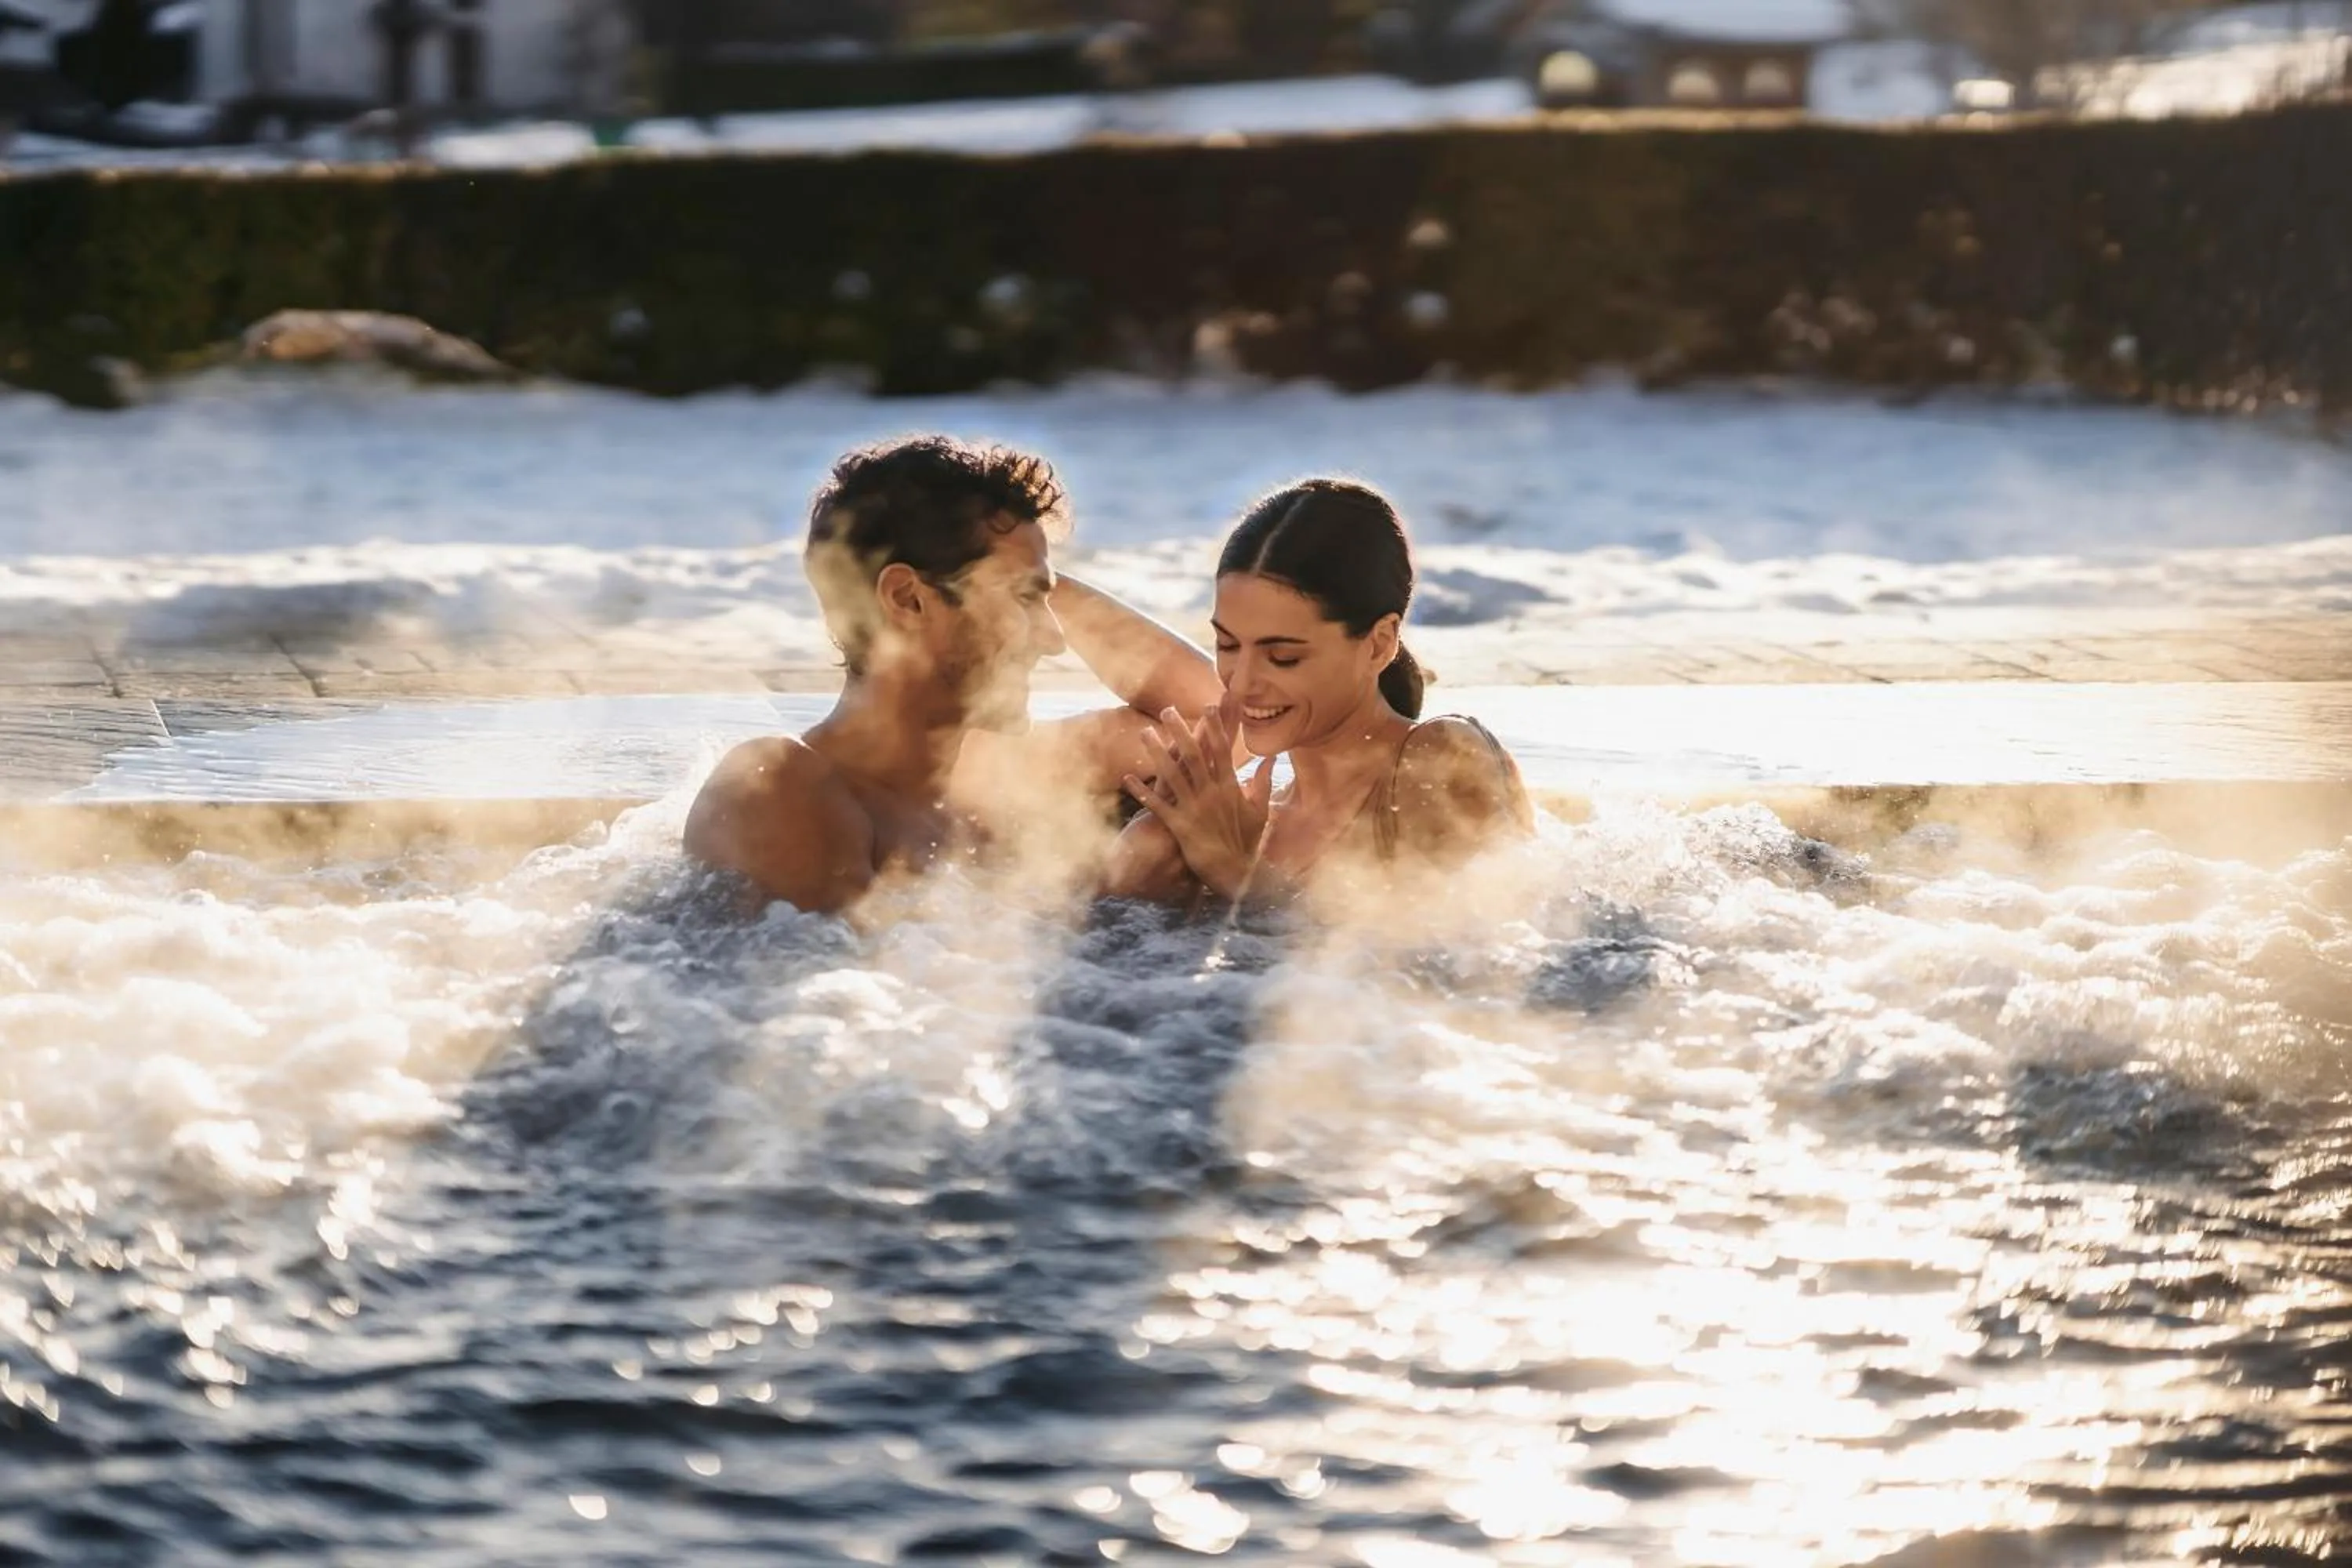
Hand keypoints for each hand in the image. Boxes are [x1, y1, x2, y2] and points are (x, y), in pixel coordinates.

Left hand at [1124, 707, 1274, 900]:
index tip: (1208, 706)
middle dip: (1180, 731)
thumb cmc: (1247, 842)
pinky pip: (1158, 806)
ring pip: (1172, 775)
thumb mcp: (1260, 810)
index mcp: (1229, 787)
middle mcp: (1210, 793)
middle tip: (1167, 710)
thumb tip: (1270, 758)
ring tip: (1143, 733)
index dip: (1215, 728)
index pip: (1221, 750)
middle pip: (1194, 755)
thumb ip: (1262, 782)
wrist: (1235, 874)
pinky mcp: (1179, 826)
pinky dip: (1142, 792)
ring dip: (1157, 753)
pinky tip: (1127, 778)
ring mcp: (1194, 809)